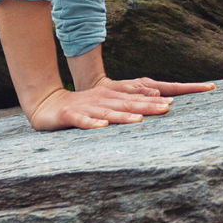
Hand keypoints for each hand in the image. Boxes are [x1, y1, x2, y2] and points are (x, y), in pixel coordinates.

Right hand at [25, 76, 214, 130]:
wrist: (46, 105)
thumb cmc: (82, 107)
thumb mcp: (108, 103)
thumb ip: (130, 102)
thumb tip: (158, 97)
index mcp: (114, 95)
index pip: (141, 96)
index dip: (159, 97)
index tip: (176, 102)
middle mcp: (104, 98)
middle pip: (129, 103)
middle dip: (148, 106)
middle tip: (168, 109)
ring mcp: (88, 106)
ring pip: (108, 111)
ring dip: (124, 115)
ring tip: (139, 119)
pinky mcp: (70, 116)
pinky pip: (82, 121)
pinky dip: (92, 123)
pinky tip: (102, 127)